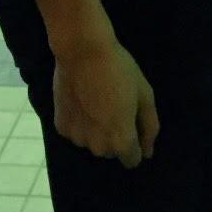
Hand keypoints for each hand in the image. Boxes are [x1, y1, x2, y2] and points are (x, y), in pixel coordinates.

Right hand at [53, 39, 159, 168]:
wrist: (82, 51)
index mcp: (121, 141)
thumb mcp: (145, 94)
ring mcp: (77, 138)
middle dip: (115, 135)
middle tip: (114, 104)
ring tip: (96, 99)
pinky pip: (76, 131)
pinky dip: (79, 121)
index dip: (135, 143)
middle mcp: (98, 147)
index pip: (132, 160)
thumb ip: (150, 127)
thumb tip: (147, 152)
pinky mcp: (61, 127)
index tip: (132, 122)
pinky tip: (81, 99)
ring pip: (92, 142)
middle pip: (111, 151)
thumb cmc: (119, 70)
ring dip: (96, 129)